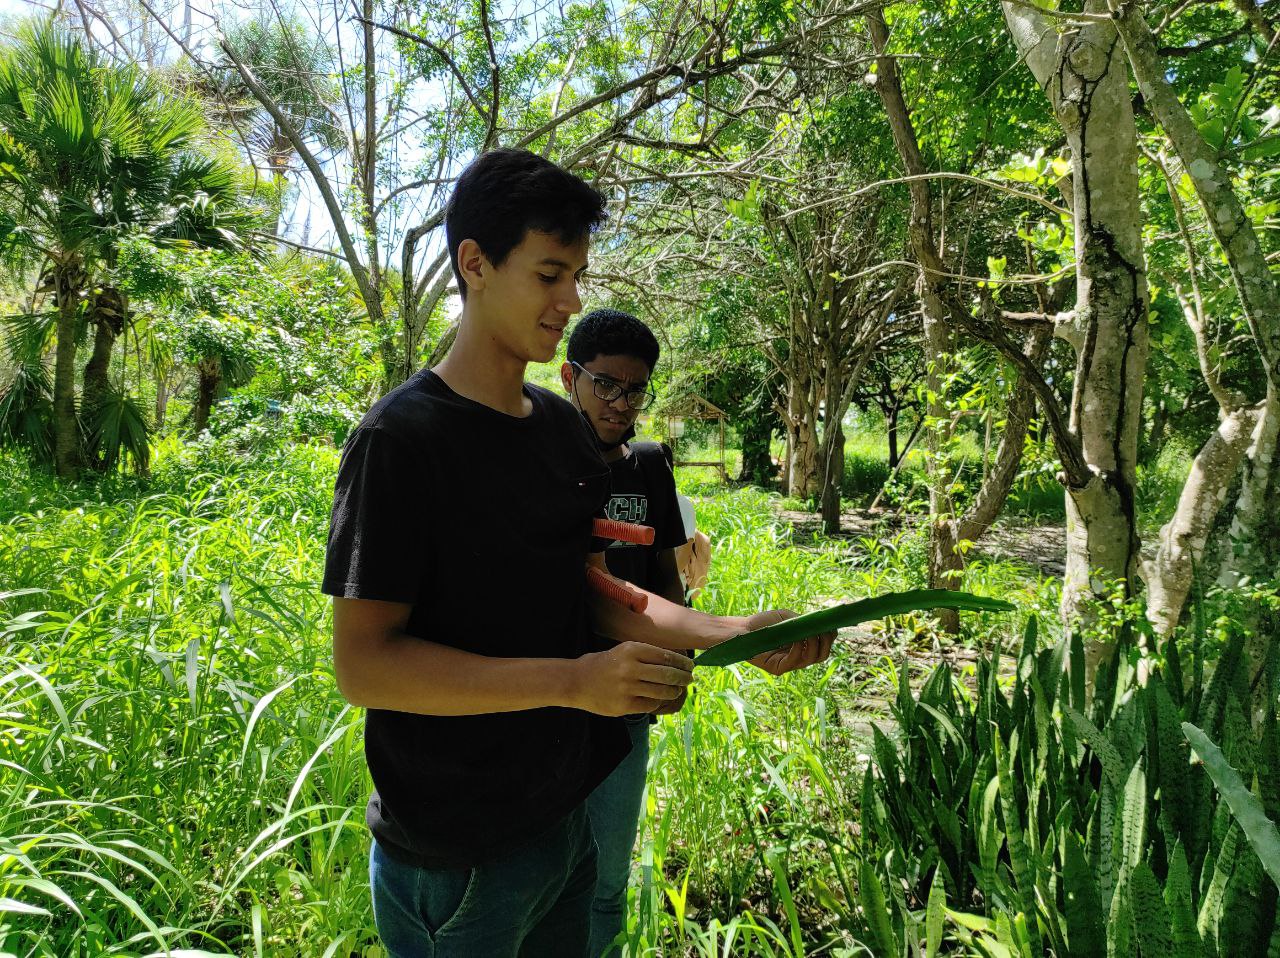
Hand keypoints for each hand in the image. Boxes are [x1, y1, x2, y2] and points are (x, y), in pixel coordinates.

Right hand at [571, 642, 693, 716]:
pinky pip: (650, 705)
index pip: (666, 656)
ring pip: (662, 691)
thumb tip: (675, 663)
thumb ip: (645, 655)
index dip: (682, 663)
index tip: (690, 666)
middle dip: (683, 678)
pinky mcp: (624, 705)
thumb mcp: (622, 651)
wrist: (576, 681)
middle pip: (667, 674)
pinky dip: (658, 703)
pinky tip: (659, 700)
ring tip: (677, 690)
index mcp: (631, 649)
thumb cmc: (603, 664)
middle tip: (690, 679)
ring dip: (674, 691)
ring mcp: (627, 688)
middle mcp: (630, 667)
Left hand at [744, 609, 835, 675]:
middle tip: (824, 630)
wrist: (742, 628)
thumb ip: (804, 623)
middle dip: (826, 642)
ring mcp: (789, 664)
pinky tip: (798, 639)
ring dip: (814, 644)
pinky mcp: (778, 668)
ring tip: (810, 632)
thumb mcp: (788, 619)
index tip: (831, 626)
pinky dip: (799, 649)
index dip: (830, 638)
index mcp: (802, 646)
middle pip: (821, 656)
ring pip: (810, 659)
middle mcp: (798, 657)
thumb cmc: (763, 622)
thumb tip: (823, 624)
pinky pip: (794, 661)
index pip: (822, 647)